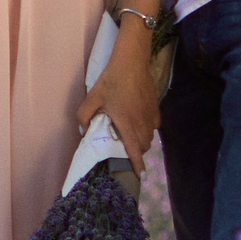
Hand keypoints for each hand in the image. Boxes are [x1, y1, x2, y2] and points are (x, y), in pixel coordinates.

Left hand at [79, 49, 160, 174]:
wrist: (132, 62)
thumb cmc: (111, 80)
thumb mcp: (92, 98)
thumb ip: (84, 117)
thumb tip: (84, 131)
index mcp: (127, 123)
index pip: (134, 150)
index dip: (137, 165)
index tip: (140, 177)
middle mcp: (142, 123)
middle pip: (143, 146)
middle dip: (136, 152)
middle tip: (125, 149)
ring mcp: (151, 116)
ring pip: (149, 137)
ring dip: (141, 141)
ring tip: (129, 135)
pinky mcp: (156, 109)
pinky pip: (154, 126)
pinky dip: (147, 130)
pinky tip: (137, 121)